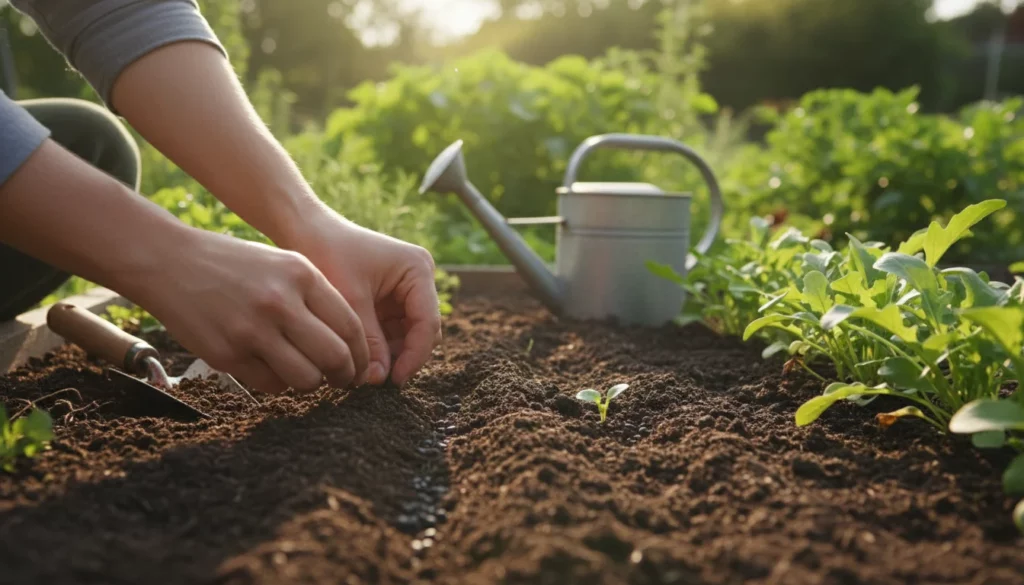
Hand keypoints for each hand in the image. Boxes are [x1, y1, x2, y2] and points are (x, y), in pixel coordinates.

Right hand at [123, 229, 371, 394]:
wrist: (171, 262)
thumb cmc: (236, 264)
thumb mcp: (285, 264)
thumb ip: (318, 297)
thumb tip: (351, 343)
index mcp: (301, 275)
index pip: (350, 326)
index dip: (362, 354)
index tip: (362, 365)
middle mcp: (279, 303)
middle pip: (334, 357)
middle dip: (345, 375)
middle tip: (344, 380)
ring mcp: (251, 331)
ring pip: (306, 378)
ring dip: (313, 383)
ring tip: (308, 374)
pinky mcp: (227, 355)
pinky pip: (271, 385)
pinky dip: (280, 383)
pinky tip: (274, 368)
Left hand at [290, 210, 441, 386]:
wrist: (305, 231)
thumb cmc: (328, 253)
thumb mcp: (351, 300)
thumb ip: (369, 340)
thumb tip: (378, 379)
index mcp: (418, 270)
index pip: (427, 322)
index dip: (414, 355)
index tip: (395, 380)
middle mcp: (418, 280)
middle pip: (421, 331)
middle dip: (401, 357)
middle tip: (376, 381)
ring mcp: (405, 291)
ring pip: (407, 335)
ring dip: (389, 355)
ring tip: (364, 374)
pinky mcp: (389, 300)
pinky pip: (391, 332)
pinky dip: (379, 348)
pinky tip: (361, 361)